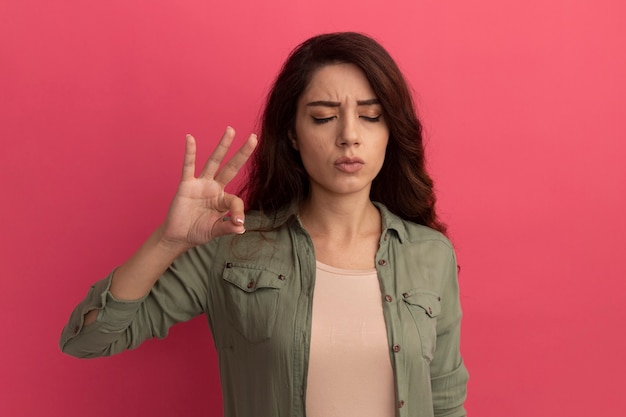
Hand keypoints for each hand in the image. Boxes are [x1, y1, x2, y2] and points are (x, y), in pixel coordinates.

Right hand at [160, 126, 257, 248]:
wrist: (178, 236)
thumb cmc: (198, 231)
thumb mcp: (215, 231)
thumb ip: (227, 228)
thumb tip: (241, 228)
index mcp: (224, 200)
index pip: (236, 200)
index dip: (238, 212)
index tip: (238, 223)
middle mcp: (215, 187)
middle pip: (231, 167)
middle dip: (243, 153)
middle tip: (253, 137)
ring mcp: (201, 184)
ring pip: (214, 161)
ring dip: (222, 146)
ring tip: (231, 130)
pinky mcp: (187, 185)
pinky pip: (188, 166)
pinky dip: (189, 153)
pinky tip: (190, 138)